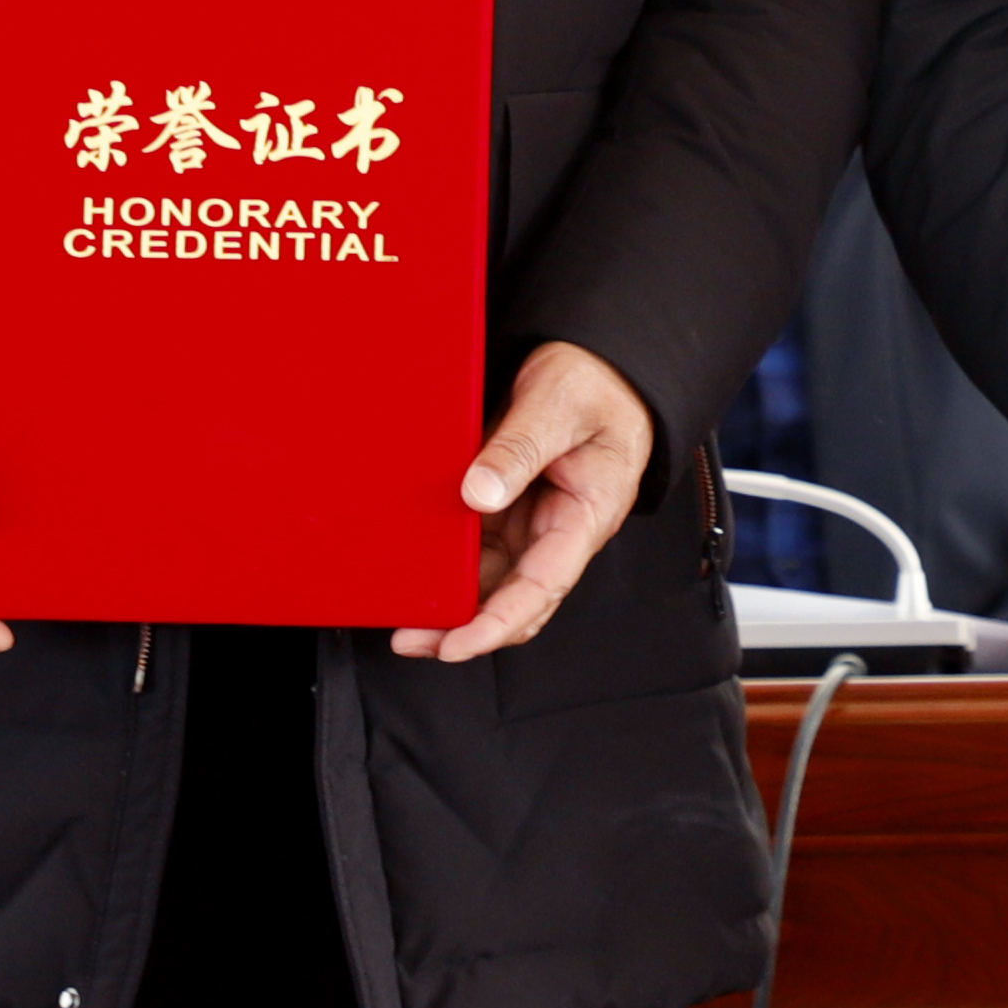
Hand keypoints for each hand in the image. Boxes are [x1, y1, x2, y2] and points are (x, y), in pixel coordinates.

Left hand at [393, 339, 655, 662]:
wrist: (600, 363)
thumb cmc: (594, 383)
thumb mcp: (557, 405)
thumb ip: (519, 448)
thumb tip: (479, 492)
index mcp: (588, 514)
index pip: (544, 585)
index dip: (499, 622)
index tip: (457, 645)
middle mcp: (560, 529)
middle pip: (515, 597)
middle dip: (466, 627)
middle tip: (412, 639)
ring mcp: (535, 521)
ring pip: (493, 579)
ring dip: (454, 601)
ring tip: (406, 613)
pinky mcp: (512, 506)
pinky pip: (480, 548)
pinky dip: (450, 564)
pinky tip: (419, 567)